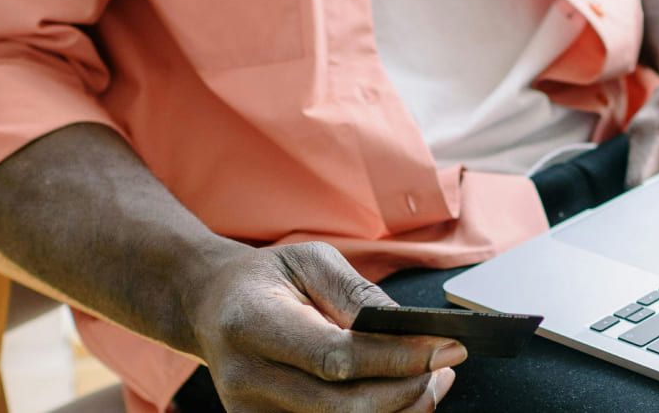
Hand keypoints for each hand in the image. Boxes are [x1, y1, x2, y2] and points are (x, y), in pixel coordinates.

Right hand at [187, 242, 464, 411]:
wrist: (211, 307)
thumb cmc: (268, 280)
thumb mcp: (309, 260)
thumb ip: (357, 293)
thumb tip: (408, 330)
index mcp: (253, 323)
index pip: (335, 357)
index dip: (396, 359)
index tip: (446, 348)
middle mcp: (246, 378)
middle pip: (345, 407)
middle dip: (408, 391)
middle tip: (444, 366)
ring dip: (400, 409)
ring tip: (431, 379)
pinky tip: (401, 393)